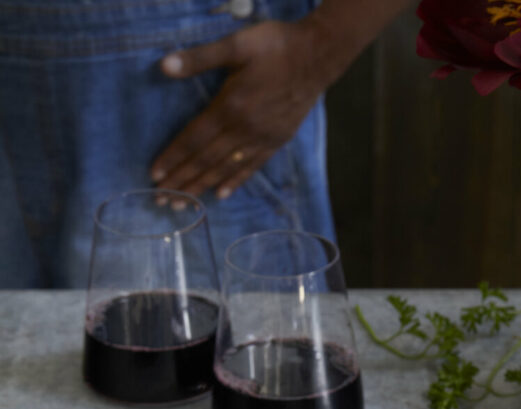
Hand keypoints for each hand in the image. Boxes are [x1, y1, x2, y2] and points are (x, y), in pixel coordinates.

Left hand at [151, 19, 330, 198]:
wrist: (317, 56)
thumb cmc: (275, 45)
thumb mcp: (237, 44)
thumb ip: (200, 58)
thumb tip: (165, 66)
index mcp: (230, 107)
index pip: (194, 139)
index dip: (173, 157)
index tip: (155, 175)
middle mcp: (243, 130)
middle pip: (206, 161)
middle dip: (182, 181)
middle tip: (161, 199)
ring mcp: (261, 139)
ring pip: (225, 169)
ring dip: (202, 187)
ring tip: (184, 204)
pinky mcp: (276, 142)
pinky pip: (251, 167)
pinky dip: (234, 182)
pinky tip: (220, 195)